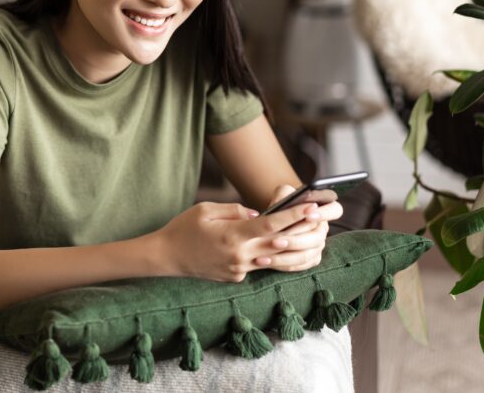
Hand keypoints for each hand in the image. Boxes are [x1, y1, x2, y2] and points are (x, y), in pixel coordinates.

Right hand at [156, 201, 320, 282]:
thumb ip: (234, 210)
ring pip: (269, 256)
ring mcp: (238, 270)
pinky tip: (264, 244)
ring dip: (284, 244)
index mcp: (232, 236)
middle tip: (316, 216)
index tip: (310, 206)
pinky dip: (261, 254)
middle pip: (277, 242)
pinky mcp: (235, 278)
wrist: (167, 257)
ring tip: (300, 230)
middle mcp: (239, 256)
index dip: (293, 215)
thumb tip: (256, 214)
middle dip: (298, 229)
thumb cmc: (183, 228)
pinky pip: (255, 263)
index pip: (270, 225)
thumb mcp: (205, 209)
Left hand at [251, 184, 343, 271]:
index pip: (335, 210)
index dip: (324, 214)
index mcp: (323, 210)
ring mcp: (318, 246)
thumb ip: (286, 194)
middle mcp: (323, 229)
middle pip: (317, 238)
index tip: (308, 215)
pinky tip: (267, 262)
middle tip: (275, 241)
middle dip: (295, 240)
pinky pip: (301, 265)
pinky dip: (284, 264)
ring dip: (285, 256)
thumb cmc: (281, 205)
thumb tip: (287, 201)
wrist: (273, 223)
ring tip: (266, 254)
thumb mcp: (282, 194)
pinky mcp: (311, 259)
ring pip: (307, 254)